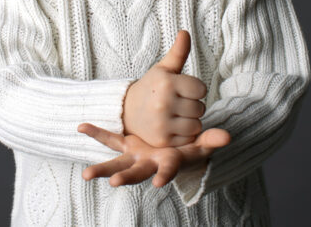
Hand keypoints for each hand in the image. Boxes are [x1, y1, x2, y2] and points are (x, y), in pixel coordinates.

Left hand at [77, 123, 230, 187]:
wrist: (173, 152)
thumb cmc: (189, 150)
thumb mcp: (201, 145)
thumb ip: (212, 140)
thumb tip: (228, 137)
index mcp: (168, 163)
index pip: (168, 170)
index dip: (165, 176)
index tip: (159, 183)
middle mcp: (148, 164)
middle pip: (136, 174)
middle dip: (126, 178)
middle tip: (114, 184)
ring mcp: (135, 157)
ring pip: (117, 164)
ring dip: (103, 170)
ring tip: (86, 175)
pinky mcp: (126, 147)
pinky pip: (110, 140)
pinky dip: (97, 133)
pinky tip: (82, 126)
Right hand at [123, 30, 207, 146]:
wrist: (127, 111)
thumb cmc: (151, 87)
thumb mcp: (163, 69)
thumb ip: (178, 52)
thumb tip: (185, 32)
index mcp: (167, 83)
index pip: (201, 89)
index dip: (195, 89)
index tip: (183, 89)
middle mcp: (164, 103)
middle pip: (200, 108)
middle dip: (193, 106)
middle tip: (177, 103)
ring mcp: (162, 123)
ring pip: (196, 125)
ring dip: (190, 122)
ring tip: (175, 115)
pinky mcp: (162, 140)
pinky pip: (188, 139)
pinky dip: (183, 135)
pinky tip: (171, 127)